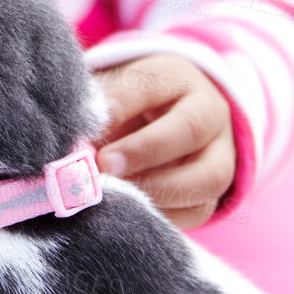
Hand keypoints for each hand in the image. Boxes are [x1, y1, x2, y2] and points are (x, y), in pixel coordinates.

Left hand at [93, 54, 235, 229]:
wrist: (159, 127)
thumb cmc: (123, 107)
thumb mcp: (109, 94)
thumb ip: (93, 111)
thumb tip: (72, 142)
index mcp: (175, 76)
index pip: (150, 83)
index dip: (119, 104)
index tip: (89, 125)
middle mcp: (209, 112)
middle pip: (189, 128)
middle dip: (144, 150)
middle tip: (104, 165)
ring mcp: (221, 155)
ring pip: (207, 176)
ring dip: (157, 189)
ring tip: (115, 194)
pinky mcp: (213, 195)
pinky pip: (198, 211)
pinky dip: (163, 217)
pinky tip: (130, 215)